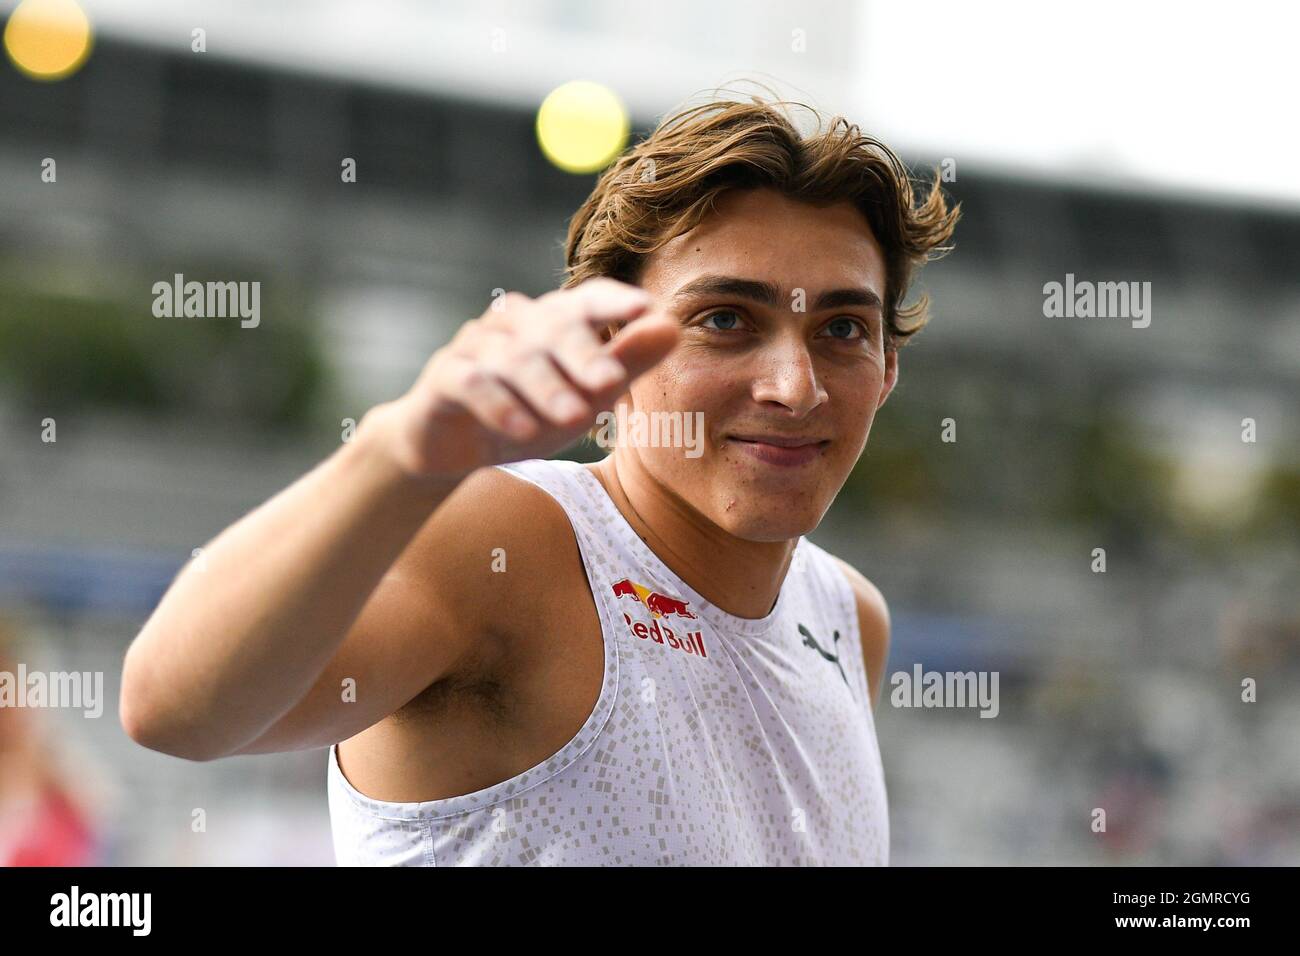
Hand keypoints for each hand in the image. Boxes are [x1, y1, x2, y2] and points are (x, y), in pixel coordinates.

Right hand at [377, 277, 679, 480]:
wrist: (452, 447)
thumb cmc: (530, 411)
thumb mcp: (586, 395)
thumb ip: (627, 363)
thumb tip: (672, 327)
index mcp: (554, 319)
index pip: (587, 298)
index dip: (614, 301)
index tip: (645, 308)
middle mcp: (515, 323)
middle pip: (553, 328)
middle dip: (584, 356)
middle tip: (612, 384)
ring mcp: (476, 346)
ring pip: (514, 358)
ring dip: (547, 389)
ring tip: (575, 418)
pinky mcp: (444, 377)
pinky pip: (473, 384)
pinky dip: (500, 406)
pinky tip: (524, 431)